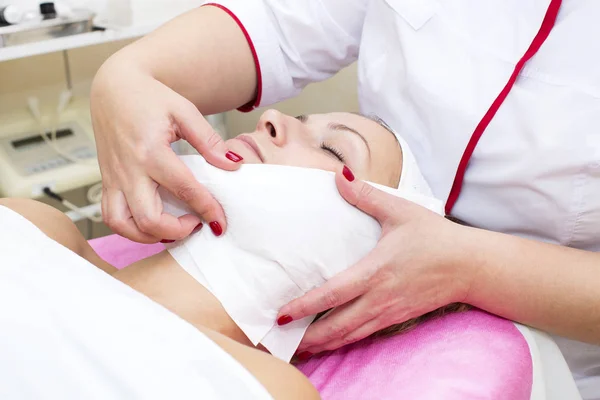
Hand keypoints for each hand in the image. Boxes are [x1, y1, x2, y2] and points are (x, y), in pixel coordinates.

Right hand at [91, 61, 241, 242]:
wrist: (113, 87)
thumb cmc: (149, 97)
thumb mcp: (184, 111)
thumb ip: (209, 141)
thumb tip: (233, 165)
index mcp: (150, 150)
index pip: (184, 189)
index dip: (206, 209)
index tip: (221, 221)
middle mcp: (128, 169)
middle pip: (149, 218)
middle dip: (177, 231)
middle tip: (196, 223)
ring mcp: (113, 178)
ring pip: (123, 225)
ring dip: (150, 236)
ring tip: (173, 228)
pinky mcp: (106, 181)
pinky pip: (111, 217)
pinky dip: (130, 229)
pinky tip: (151, 224)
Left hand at [277, 167, 473, 355]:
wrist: (470, 266)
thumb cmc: (435, 237)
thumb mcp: (400, 211)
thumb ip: (366, 195)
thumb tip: (340, 175)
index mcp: (376, 271)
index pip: (333, 294)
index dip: (305, 307)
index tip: (282, 314)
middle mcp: (380, 298)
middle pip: (337, 326)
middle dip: (308, 338)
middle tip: (280, 341)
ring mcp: (390, 312)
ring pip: (350, 335)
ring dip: (324, 344)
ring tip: (299, 350)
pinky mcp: (398, 318)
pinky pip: (365, 334)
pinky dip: (344, 341)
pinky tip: (331, 342)